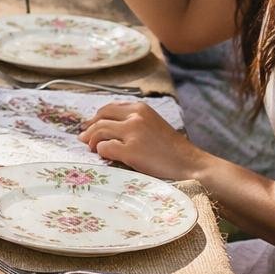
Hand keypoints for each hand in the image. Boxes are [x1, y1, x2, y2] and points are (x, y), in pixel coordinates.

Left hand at [79, 101, 205, 179]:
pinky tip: (105, 156)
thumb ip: (132, 122)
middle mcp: (135, 116)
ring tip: (92, 149)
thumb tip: (103, 127)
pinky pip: (105, 148)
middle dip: (89, 128)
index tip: (89, 126)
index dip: (96, 117)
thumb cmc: (172, 149)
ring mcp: (132, 133)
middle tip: (83, 139)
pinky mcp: (131, 150)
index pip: (109, 108)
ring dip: (92, 141)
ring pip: (99, 131)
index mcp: (140, 108)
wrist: (191, 165)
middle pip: (100, 118)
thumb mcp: (152, 125)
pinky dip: (101, 152)